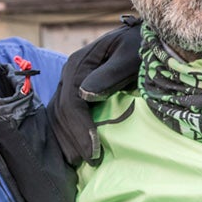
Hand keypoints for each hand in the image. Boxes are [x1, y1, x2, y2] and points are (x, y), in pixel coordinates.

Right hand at [51, 20, 141, 166]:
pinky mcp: (76, 91)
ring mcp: (70, 83)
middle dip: (73, 140)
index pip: (71, 103)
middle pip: (61, 112)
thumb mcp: (131, 56)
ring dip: (67, 140)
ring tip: (80, 163)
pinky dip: (68, 133)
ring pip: (58, 115)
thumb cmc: (142, 46)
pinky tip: (76, 149)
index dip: (80, 129)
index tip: (94, 151)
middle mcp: (69, 74)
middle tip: (89, 163)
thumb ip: (110, 74)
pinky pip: (65, 115)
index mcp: (78, 64)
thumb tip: (85, 95)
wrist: (142, 38)